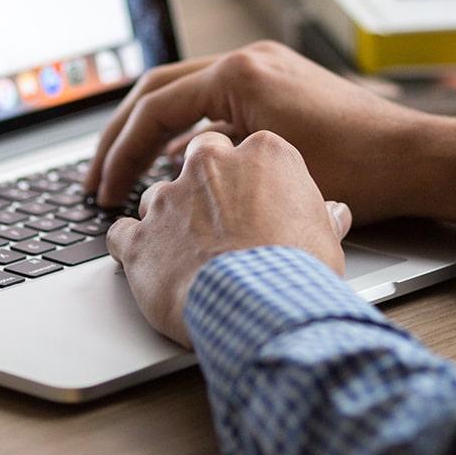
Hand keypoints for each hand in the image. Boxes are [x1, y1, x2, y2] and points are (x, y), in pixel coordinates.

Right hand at [87, 41, 455, 225]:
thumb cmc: (358, 171)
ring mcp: (266, 68)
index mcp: (241, 73)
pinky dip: (190, 133)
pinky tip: (180, 170)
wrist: (417, 158)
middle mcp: (250, 60)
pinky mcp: (280, 85)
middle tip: (97, 179)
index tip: (104, 192)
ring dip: (153, 133)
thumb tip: (166, 179)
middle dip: (122, 136)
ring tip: (128, 176)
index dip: (121, 154)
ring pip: (186, 94)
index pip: (155, 107)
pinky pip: (217, 103)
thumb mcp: (270, 171)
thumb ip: (210, 165)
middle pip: (159, 90)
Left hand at [106, 129, 350, 346]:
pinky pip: (122, 234)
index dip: (250, 178)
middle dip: (204, 184)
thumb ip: (321, 216)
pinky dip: (131, 248)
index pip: (248, 149)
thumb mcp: (326, 238)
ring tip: (188, 253)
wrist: (260, 305)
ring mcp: (169, 199)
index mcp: (262, 154)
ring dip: (169, 220)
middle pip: (198, 159)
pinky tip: (148, 266)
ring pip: (158, 197)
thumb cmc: (298, 270)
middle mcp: (210, 165)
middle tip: (219, 218)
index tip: (254, 198)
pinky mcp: (139, 237)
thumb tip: (334, 214)